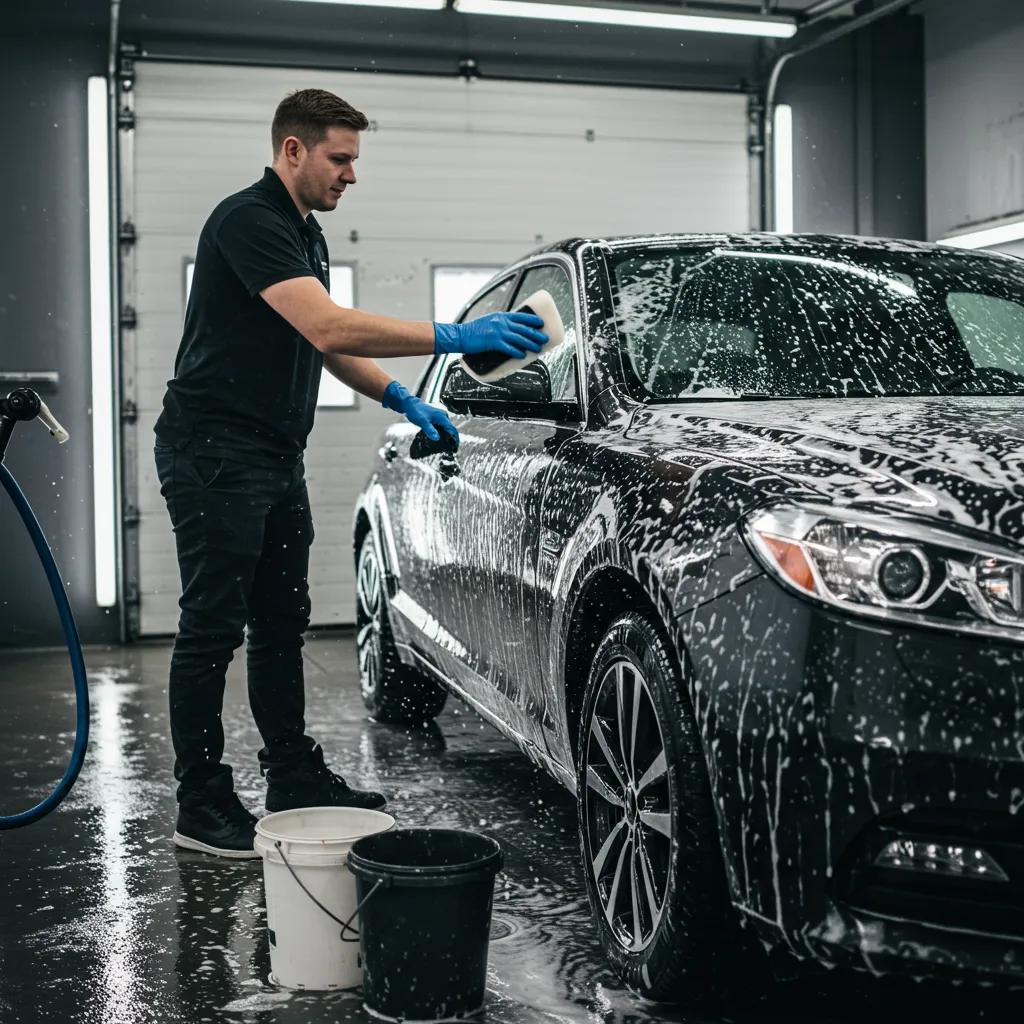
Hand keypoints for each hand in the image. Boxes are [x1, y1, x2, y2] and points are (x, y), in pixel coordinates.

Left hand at [382, 381, 459, 446]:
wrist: (410, 405)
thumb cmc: (416, 411)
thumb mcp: (422, 422)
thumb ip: (430, 430)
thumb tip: (437, 438)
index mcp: (442, 417)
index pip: (453, 430)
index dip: (456, 440)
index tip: (455, 448)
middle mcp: (443, 416)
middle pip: (452, 429)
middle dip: (453, 439)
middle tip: (452, 449)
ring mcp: (440, 417)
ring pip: (447, 428)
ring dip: (448, 437)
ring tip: (447, 446)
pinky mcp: (437, 418)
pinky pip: (443, 427)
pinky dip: (443, 433)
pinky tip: (440, 438)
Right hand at [433, 312, 547, 357]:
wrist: (460, 335)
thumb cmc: (474, 331)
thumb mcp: (489, 322)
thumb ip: (501, 324)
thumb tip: (512, 331)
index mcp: (501, 316)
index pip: (521, 316)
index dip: (533, 320)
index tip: (541, 323)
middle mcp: (501, 322)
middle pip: (523, 328)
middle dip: (536, 334)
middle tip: (545, 339)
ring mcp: (498, 332)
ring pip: (519, 338)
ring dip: (530, 344)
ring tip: (538, 348)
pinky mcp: (493, 342)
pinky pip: (509, 348)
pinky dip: (517, 352)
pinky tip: (523, 355)